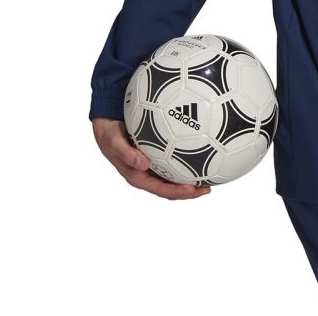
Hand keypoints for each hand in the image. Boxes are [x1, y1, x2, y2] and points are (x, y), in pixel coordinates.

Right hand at [92, 118, 210, 198]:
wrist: (108, 125)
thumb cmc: (111, 135)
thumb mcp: (115, 143)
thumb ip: (126, 153)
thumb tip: (143, 163)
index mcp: (138, 176)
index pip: (160, 189)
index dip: (176, 192)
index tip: (192, 190)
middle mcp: (147, 174)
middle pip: (171, 188)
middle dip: (189, 191)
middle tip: (207, 188)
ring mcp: (153, 166)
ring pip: (174, 177)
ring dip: (191, 179)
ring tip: (210, 176)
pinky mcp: (157, 156)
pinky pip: (174, 162)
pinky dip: (187, 162)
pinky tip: (201, 154)